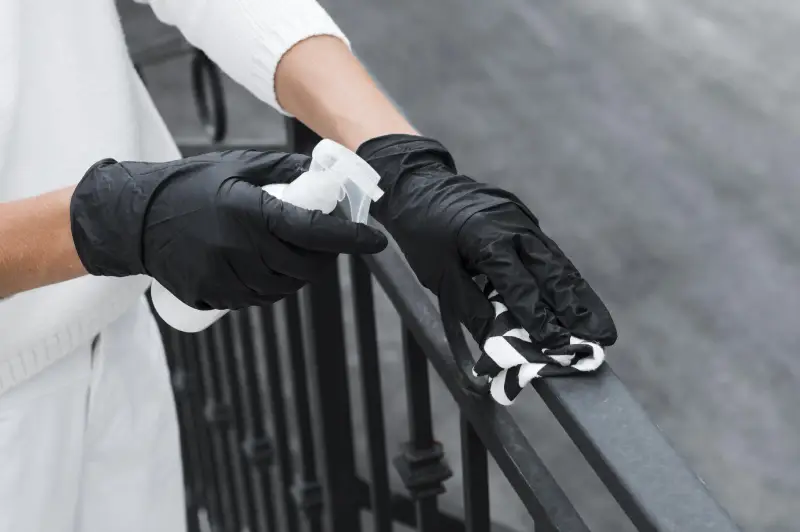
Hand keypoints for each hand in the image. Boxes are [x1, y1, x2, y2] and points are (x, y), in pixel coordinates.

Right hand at [70, 150, 386, 309]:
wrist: (135, 217)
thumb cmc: (190, 186)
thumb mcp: (237, 166)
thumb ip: (282, 169)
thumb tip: (324, 172)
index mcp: (250, 211)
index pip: (314, 231)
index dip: (351, 237)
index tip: (376, 240)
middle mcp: (239, 247)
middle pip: (305, 267)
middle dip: (324, 258)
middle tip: (326, 244)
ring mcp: (224, 276)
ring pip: (283, 288)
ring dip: (298, 275)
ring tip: (291, 254)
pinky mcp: (212, 295)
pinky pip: (256, 299)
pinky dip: (271, 288)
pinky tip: (265, 269)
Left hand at [358, 135, 615, 398]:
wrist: (418, 184)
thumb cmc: (422, 232)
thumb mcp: (437, 273)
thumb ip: (470, 306)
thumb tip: (498, 341)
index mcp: (488, 239)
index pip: (521, 286)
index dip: (540, 319)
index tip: (558, 345)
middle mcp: (512, 226)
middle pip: (553, 272)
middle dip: (578, 308)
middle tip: (602, 337)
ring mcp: (521, 218)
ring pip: (557, 261)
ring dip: (579, 294)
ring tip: (600, 323)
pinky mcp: (522, 217)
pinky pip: (547, 251)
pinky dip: (563, 276)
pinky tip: (577, 296)